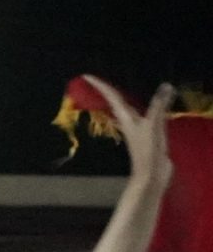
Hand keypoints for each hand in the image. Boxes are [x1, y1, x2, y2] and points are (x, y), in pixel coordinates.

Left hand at [90, 76, 176, 198]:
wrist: (152, 175)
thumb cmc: (147, 151)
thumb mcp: (153, 126)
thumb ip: (158, 106)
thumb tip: (165, 86)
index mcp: (126, 117)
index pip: (112, 97)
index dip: (100, 86)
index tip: (86, 76)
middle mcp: (128, 121)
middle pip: (115, 102)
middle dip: (107, 90)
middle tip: (99, 79)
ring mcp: (136, 128)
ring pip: (127, 108)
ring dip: (122, 98)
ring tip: (120, 87)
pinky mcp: (146, 134)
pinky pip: (142, 114)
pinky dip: (141, 106)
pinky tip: (147, 105)